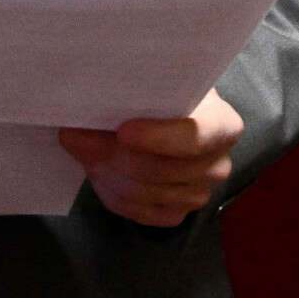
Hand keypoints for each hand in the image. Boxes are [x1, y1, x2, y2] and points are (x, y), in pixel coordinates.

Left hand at [61, 92, 244, 225]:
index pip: (194, 138)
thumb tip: (80, 120)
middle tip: (75, 134)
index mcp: (223, 126)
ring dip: (105, 171)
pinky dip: (112, 192)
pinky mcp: (176, 214)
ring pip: (142, 193)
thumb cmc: (163, 92)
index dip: (157, 138)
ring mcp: (198, 195)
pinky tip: (99, 170)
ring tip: (83, 147)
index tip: (122, 131)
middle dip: (113, 154)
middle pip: (160, 171)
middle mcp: (218, 166)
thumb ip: (128, 94)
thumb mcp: (153, 84)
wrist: (167, 113)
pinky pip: (137, 212)